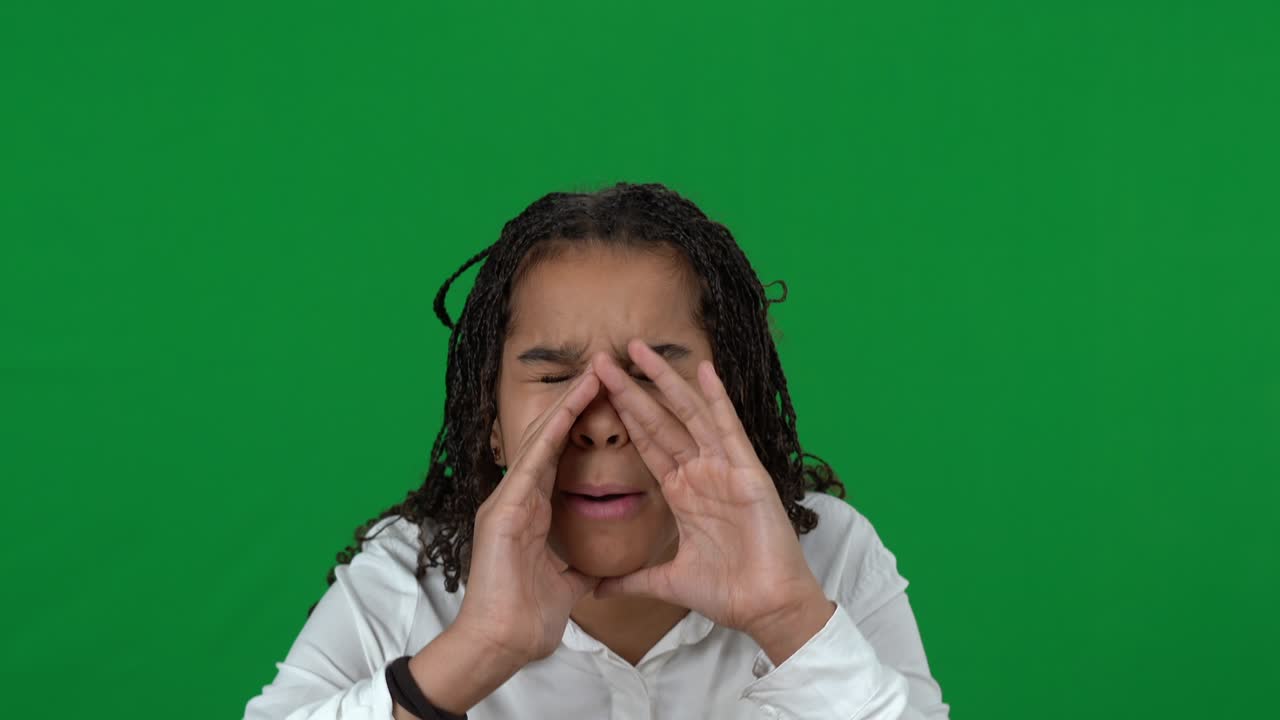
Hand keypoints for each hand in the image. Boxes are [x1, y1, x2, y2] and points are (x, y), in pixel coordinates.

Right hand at [452, 369, 602, 665]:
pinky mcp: (504, 513)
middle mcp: (515, 499)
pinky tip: (567, 413)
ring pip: (539, 444)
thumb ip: (578, 568)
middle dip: (574, 405)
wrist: (500, 644)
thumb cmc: (528, 619)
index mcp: (530, 512)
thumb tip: (598, 571)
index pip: (558, 458)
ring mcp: (506, 502)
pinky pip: (531, 466)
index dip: (578, 427)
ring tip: (591, 376)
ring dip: (565, 409)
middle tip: (601, 370)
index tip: (604, 399)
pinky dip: (550, 438)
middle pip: (548, 441)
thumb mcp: (566, 584)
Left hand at [589, 340, 830, 640]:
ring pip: (689, 415)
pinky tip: (703, 370)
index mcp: (683, 493)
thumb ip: (633, 580)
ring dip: (664, 381)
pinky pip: (730, 429)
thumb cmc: (728, 592)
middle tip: (603, 358)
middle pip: (660, 421)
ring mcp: (725, 469)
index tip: (597, 391)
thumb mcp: (668, 582)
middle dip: (631, 389)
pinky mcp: (747, 473)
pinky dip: (717, 399)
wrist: (766, 609)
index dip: (624, 416)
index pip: (647, 444)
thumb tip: (598, 590)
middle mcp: (702, 473)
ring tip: (638, 350)